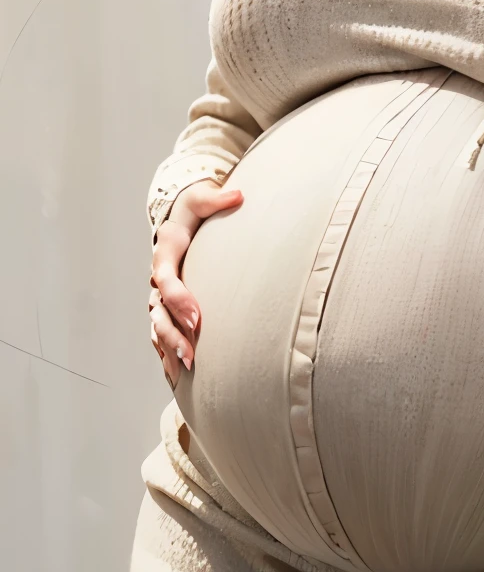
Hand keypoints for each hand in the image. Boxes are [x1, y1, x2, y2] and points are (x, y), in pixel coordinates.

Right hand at [148, 179, 243, 386]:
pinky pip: (161, 331)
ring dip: (170, 347)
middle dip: (173, 335)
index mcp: (166, 253)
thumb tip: (238, 195)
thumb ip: (217, 198)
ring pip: (158, 326)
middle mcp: (158, 277)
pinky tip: (178, 375)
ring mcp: (160, 293)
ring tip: (188, 370)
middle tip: (193, 355)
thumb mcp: (202, 198)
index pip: (167, 281)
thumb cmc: (193, 207)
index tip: (198, 318)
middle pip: (158, 312)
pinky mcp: (167, 303)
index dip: (179, 300)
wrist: (179, 214)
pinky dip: (167, 351)